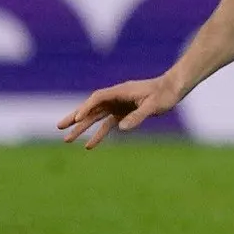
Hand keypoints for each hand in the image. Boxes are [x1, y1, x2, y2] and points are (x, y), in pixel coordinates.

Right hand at [57, 76, 187, 148]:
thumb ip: (138, 116)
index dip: (86, 108)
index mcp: (120, 91)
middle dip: (75, 118)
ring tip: (67, 139)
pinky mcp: (124, 113)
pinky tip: (89, 145)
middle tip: (59, 127)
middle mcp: (116, 97)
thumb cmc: (165, 94)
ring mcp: (118, 105)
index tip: (78, 118)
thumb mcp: (153, 106)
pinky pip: (107, 124)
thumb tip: (121, 128)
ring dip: (82, 128)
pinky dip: (98, 134)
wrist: (174, 88)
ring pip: (96, 117)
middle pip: (91, 108)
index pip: (97, 99)